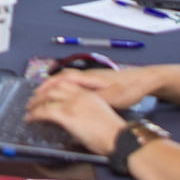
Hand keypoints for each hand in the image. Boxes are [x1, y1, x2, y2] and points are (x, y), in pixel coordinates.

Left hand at [21, 75, 127, 155]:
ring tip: (30, 108)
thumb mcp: (99, 114)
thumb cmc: (113, 132)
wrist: (118, 137)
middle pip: (55, 87)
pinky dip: (35, 114)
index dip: (53, 86)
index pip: (66, 84)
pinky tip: (31, 118)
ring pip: (47, 97)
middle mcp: (79, 95)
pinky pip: (45, 111)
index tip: (46, 91)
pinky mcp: (67, 115)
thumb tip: (77, 118)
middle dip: (42, 92)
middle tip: (34, 99)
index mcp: (88, 94)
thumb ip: (87, 110)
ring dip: (36, 102)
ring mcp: (72, 104)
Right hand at [28, 65, 155, 112]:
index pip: (62, 80)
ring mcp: (92, 78)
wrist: (145, 81)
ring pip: (67, 80)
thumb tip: (76, 103)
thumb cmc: (129, 89)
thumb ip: (94, 100)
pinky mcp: (97, 82)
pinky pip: (74, 83)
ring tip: (43, 96)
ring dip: (53, 87)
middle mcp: (87, 76)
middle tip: (34, 98)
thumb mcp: (113, 98)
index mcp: (88, 79)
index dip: (47, 89)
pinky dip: (63, 88)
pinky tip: (64, 96)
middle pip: (61, 78)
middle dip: (46, 87)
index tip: (36, 98)